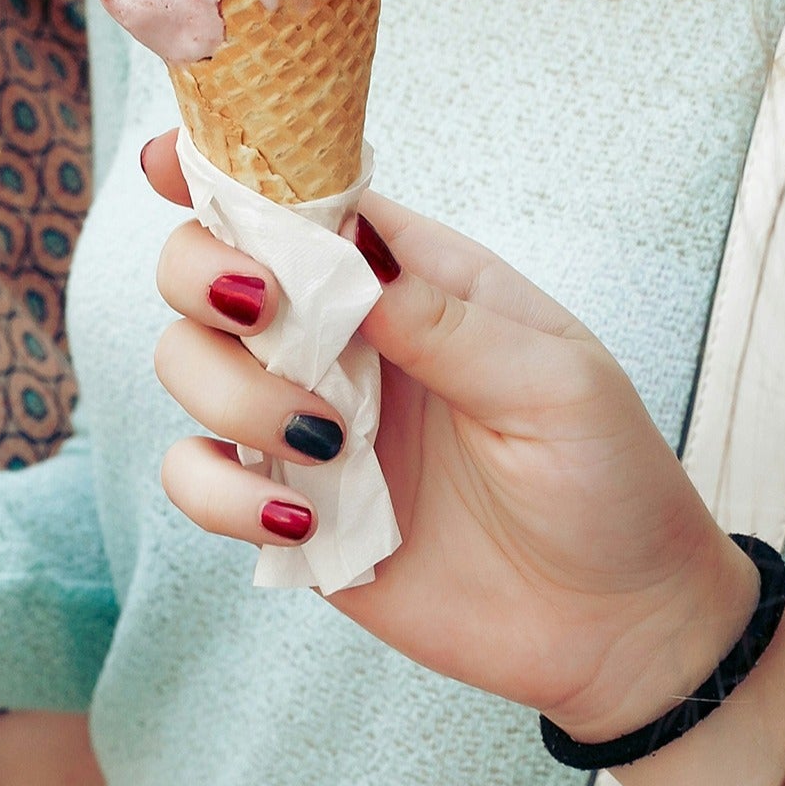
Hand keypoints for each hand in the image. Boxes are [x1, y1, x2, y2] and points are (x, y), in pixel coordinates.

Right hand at [142, 134, 759, 740]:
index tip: (169, 162)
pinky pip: (196, 478)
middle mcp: (338, 335)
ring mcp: (302, 418)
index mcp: (405, 275)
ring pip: (186, 364)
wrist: (616, 624)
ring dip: (232, 393)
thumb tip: (343, 257)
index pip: (299, 196)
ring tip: (328, 447)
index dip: (225, 168)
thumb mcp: (554, 383)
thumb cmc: (605, 478)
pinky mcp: (285, 505)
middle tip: (266, 316)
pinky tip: (299, 519)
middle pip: (204, 266)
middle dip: (205, 276)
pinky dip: (220, 494)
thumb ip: (443, 319)